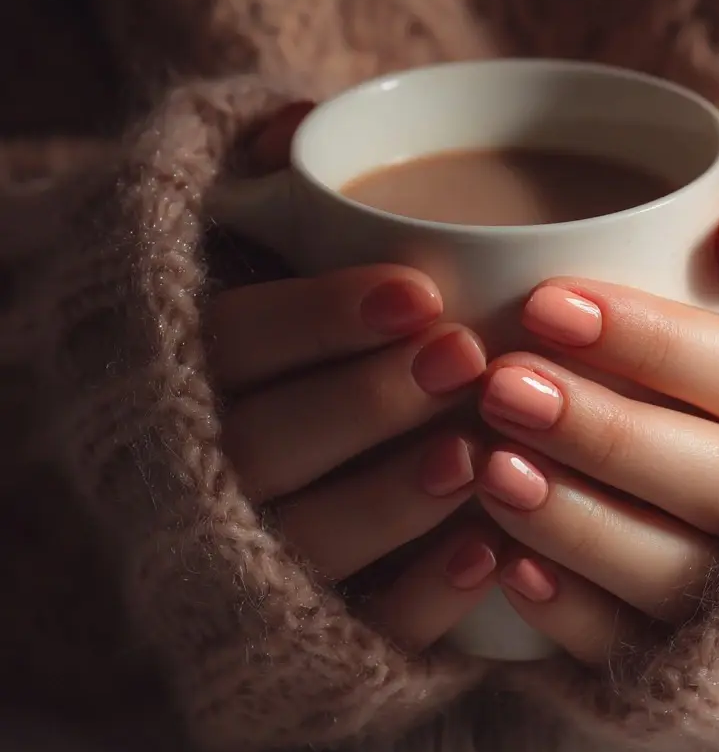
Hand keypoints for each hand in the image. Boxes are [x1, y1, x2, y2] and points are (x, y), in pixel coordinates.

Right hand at [206, 104, 501, 652]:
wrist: (273, 432)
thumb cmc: (294, 325)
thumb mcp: (259, 243)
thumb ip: (275, 189)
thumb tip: (304, 126)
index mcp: (193, 366)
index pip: (233, 343)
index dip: (317, 320)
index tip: (415, 291)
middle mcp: (212, 464)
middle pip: (265, 445)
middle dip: (364, 404)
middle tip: (463, 357)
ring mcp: (262, 551)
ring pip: (307, 541)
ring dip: (390, 503)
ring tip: (476, 457)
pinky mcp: (323, 618)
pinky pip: (360, 624)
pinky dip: (420, 599)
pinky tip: (491, 557)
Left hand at [476, 170, 718, 663]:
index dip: (652, 343)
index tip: (547, 303)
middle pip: (715, 480)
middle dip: (605, 434)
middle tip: (502, 385)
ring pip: (678, 573)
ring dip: (581, 527)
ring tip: (491, 471)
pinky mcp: (707, 656)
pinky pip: (647, 650)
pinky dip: (580, 619)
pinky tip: (510, 572)